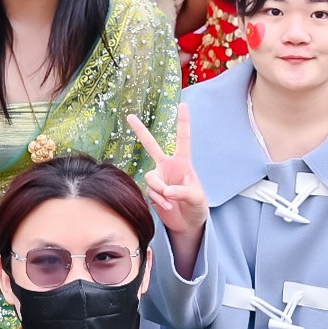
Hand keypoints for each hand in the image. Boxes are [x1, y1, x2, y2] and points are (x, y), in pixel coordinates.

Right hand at [127, 107, 208, 269]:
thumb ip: (183, 192)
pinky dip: (158, 200)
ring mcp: (158, 178)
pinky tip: (168, 206)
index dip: (183, 122)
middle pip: (151, 145)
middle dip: (140, 131)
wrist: (188, 223)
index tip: (182, 105)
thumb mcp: (197, 198)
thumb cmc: (197, 207)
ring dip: (159, 190)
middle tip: (130, 116)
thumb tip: (166, 190)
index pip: (183, 139)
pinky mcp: (151, 191)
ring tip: (171, 200)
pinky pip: (149, 191)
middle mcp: (168, 167)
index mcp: (183, 163)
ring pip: (150, 177)